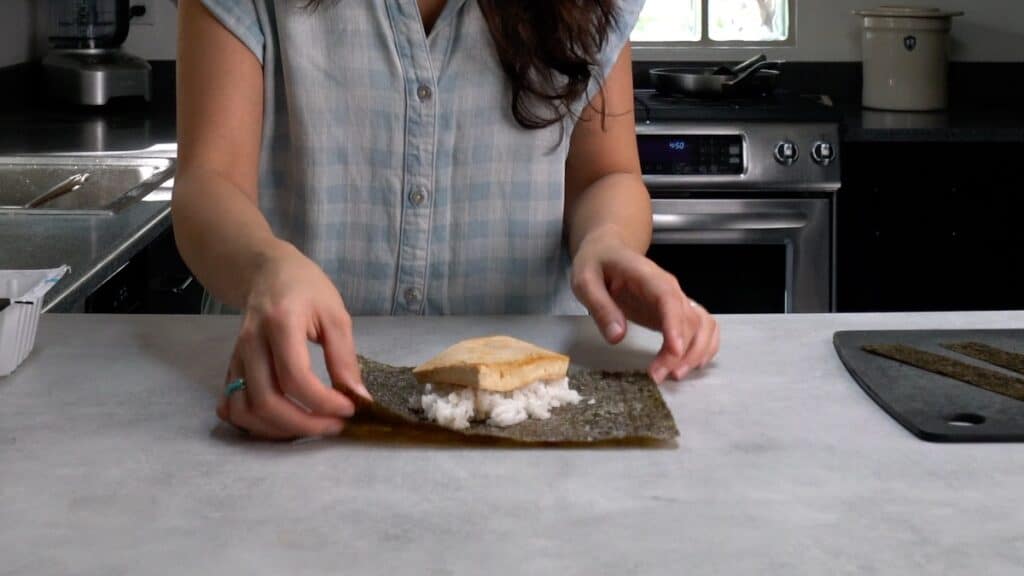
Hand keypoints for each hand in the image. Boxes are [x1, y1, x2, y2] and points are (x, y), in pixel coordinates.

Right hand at [216, 243, 371, 438]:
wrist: (267, 272)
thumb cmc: (306, 289)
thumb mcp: (335, 315)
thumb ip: (345, 358)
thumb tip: (358, 398)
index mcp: (280, 324)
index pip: (295, 378)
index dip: (323, 402)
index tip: (349, 408)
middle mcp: (251, 344)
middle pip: (266, 402)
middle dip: (304, 424)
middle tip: (333, 426)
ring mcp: (236, 358)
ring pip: (245, 410)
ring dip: (278, 430)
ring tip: (310, 427)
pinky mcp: (231, 368)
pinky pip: (233, 407)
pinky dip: (254, 424)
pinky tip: (281, 423)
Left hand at [571, 230, 719, 383]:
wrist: (609, 250)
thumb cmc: (596, 264)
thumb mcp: (585, 281)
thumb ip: (600, 307)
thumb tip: (617, 337)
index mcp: (647, 276)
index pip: (669, 299)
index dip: (675, 326)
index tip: (674, 351)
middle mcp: (670, 288)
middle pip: (688, 320)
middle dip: (679, 352)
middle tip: (658, 376)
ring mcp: (677, 300)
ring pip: (702, 326)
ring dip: (695, 353)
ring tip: (673, 375)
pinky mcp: (677, 312)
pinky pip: (703, 328)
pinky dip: (704, 347)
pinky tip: (691, 365)